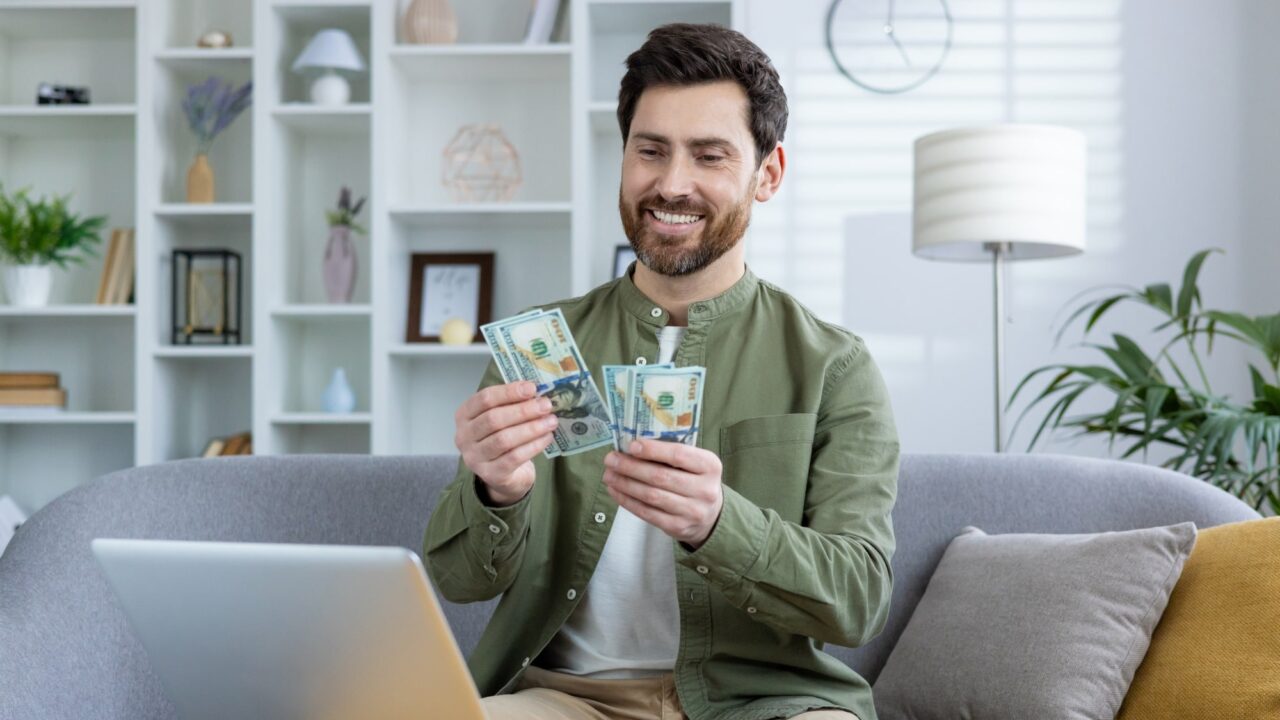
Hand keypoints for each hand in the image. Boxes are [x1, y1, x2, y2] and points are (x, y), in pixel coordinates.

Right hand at [455, 381, 557, 505]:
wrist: (501, 474)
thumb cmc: (501, 438)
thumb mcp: (501, 418)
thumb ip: (513, 404)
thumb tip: (537, 393)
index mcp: (464, 416)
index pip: (484, 399)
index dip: (509, 392)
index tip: (532, 388)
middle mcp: (464, 437)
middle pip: (493, 419)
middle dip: (523, 410)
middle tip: (546, 405)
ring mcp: (475, 458)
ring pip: (504, 439)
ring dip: (531, 428)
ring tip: (551, 421)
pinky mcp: (491, 474)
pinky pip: (514, 457)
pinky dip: (534, 445)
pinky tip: (547, 437)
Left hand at [602, 440, 723, 548]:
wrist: (710, 515)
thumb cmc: (696, 481)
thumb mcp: (695, 463)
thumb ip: (671, 454)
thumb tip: (632, 447)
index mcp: (710, 466)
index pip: (679, 455)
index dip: (653, 450)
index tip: (631, 445)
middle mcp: (705, 489)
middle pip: (660, 476)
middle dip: (631, 467)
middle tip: (611, 460)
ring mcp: (692, 511)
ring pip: (651, 496)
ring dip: (625, 484)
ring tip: (609, 475)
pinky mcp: (678, 527)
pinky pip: (647, 513)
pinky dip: (628, 501)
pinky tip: (616, 491)